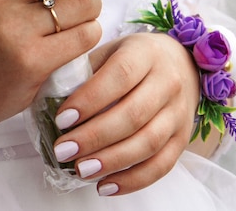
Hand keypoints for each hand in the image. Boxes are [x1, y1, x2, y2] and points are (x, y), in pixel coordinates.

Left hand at [51, 31, 200, 195]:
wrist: (180, 62)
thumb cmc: (133, 57)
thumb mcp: (109, 51)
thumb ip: (85, 70)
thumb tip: (51, 98)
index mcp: (144, 53)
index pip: (119, 75)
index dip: (90, 99)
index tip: (62, 118)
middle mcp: (168, 82)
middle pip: (133, 114)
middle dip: (94, 136)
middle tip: (63, 150)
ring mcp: (179, 112)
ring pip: (148, 143)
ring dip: (111, 161)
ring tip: (81, 170)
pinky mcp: (183, 138)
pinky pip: (161, 165)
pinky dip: (133, 180)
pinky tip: (105, 185)